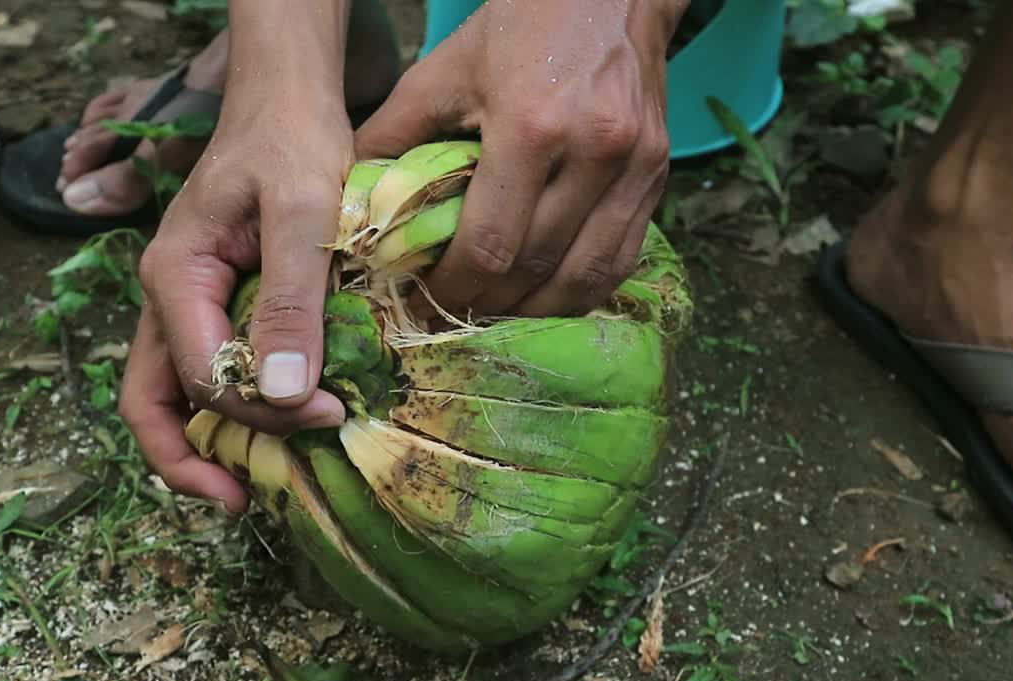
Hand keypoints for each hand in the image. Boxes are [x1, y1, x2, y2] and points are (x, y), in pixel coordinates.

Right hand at [119, 2, 356, 512]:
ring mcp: (186, 308)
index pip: (198, 376)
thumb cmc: (292, 144)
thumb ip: (290, 299)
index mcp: (175, 279)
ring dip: (211, 444)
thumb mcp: (302, 213)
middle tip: (253, 499)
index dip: (256, 414)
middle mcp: (166, 301)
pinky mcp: (216, 309)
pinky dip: (234, 412)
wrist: (285, 105)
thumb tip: (284, 392)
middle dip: (197, 461)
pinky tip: (279, 428)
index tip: (327, 414)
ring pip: (174, 397)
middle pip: (153, 404)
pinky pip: (208, 374)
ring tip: (261, 483)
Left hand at [354, 0, 684, 318]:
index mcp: (532, 125)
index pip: (489, 244)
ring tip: (496, 317)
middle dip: (487, 306)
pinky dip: (581, 290)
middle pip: (535, 269)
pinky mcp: (659, 175)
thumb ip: (394, 136)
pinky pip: (622, 259)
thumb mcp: (445, 69)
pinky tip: (547, 296)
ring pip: (585, 277)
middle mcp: (593, 152)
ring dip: (536, 311)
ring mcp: (635, 167)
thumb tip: (353, 202)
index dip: (452, 290)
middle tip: (451, 319)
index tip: (423, 304)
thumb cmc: (522, 24)